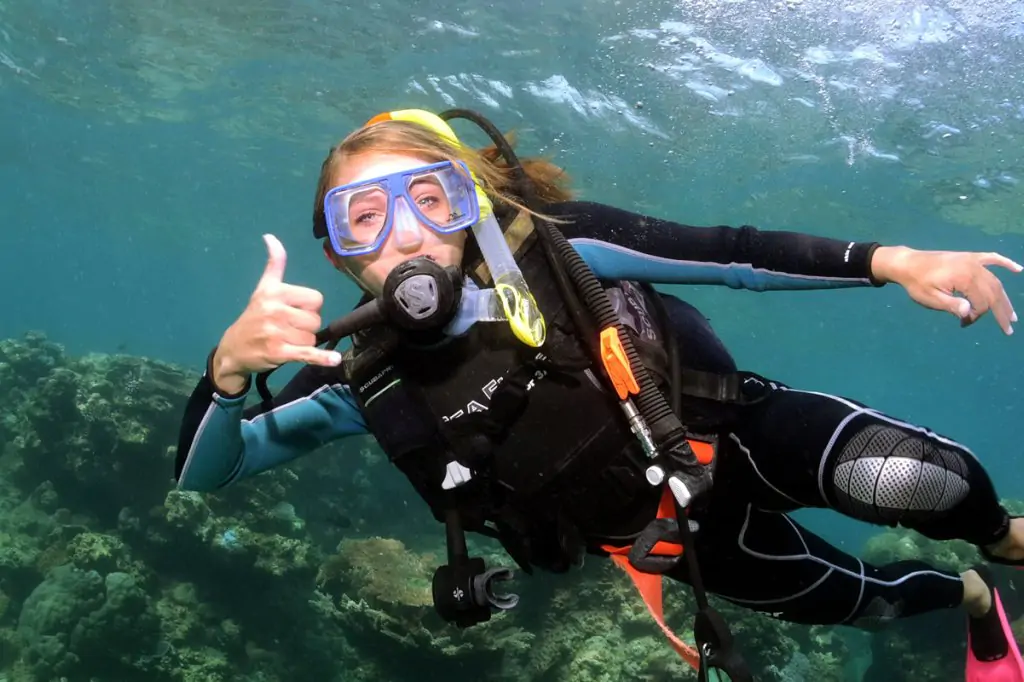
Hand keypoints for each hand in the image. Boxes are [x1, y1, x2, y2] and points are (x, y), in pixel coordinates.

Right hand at [214, 235, 339, 388]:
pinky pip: (307, 353)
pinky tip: (334, 360)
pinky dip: (322, 358)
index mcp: (275, 292)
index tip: (295, 312)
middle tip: (288, 330)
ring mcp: (276, 332)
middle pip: (315, 320)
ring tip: (286, 341)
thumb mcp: (263, 288)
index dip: (310, 308)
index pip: (316, 299)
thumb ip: (274, 264)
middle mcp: (275, 310)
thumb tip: (270, 236)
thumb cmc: (254, 317)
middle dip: (306, 327)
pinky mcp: (278, 352)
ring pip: (312, 337)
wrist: (233, 349)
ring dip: (304, 343)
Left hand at [871, 246, 1020, 334]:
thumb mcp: (931, 299)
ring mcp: (973, 260)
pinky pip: (992, 258)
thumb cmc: (917, 284)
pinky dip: (1005, 263)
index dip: (976, 316)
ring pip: (995, 281)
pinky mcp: (969, 257)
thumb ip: (951, 305)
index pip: (981, 303)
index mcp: (965, 278)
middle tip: (1008, 329)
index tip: (963, 324)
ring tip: (1011, 314)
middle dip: (1000, 312)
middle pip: (993, 293)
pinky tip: (1018, 269)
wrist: (907, 264)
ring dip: (1004, 297)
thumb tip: (970, 312)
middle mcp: (974, 267)